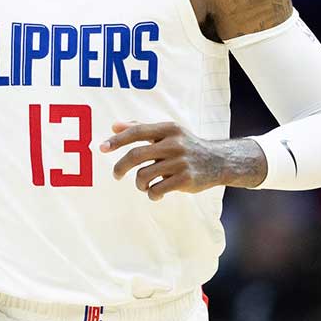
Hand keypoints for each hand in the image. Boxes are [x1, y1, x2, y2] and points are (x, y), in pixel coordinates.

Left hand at [100, 120, 236, 200]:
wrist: (219, 161)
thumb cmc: (186, 146)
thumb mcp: (168, 133)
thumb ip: (141, 128)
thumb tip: (114, 126)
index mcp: (168, 129)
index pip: (137, 132)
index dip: (117, 140)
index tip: (102, 148)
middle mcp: (174, 143)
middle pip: (136, 155)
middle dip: (120, 167)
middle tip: (116, 175)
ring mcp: (180, 162)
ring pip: (144, 176)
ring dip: (139, 184)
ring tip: (144, 185)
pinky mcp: (185, 179)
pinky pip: (156, 190)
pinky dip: (152, 194)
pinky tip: (156, 193)